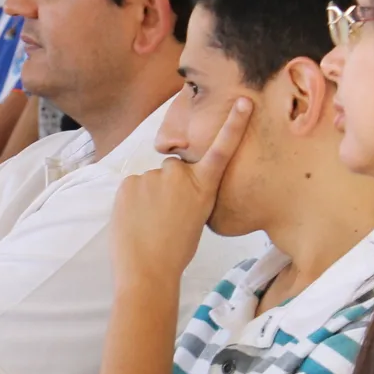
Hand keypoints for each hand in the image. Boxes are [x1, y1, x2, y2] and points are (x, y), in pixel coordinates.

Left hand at [109, 96, 249, 282]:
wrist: (147, 271)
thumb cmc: (176, 252)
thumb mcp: (196, 220)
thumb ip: (190, 196)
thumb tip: (175, 190)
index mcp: (203, 188)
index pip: (221, 151)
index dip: (233, 125)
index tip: (244, 102)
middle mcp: (179, 176)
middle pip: (174, 169)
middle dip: (170, 185)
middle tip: (165, 215)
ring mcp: (152, 177)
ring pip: (151, 181)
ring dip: (149, 195)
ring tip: (149, 222)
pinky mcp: (129, 182)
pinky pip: (133, 187)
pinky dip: (133, 200)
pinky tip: (135, 220)